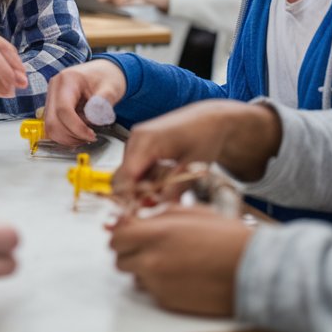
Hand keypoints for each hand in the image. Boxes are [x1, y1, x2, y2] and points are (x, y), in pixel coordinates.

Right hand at [43, 59, 126, 145]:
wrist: (104, 72)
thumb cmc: (107, 77)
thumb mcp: (112, 88)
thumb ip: (104, 101)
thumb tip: (94, 117)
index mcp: (68, 80)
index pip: (63, 110)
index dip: (76, 128)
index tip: (91, 135)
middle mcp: (55, 88)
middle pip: (52, 121)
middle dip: (71, 136)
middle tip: (89, 138)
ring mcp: (51, 97)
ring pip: (50, 127)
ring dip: (67, 138)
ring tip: (85, 136)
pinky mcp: (52, 107)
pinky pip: (52, 127)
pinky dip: (65, 135)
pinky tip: (79, 133)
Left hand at [109, 206, 250, 315]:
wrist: (252, 270)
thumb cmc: (228, 239)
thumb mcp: (191, 213)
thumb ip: (160, 217)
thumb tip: (142, 221)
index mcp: (154, 234)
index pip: (116, 238)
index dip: (123, 235)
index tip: (130, 233)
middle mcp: (151, 260)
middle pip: (120, 259)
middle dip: (130, 252)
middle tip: (147, 247)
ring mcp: (158, 283)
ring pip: (135, 277)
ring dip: (144, 269)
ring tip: (169, 261)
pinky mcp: (168, 301)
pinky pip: (152, 291)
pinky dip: (160, 284)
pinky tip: (181, 275)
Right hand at [116, 100, 281, 194]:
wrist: (209, 119)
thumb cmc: (204, 137)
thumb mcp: (193, 166)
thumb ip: (174, 188)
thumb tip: (158, 206)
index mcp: (146, 141)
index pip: (126, 176)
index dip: (130, 197)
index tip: (141, 213)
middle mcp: (135, 139)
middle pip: (122, 176)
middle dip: (135, 195)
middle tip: (156, 206)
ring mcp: (135, 141)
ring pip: (127, 174)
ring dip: (141, 188)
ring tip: (166, 193)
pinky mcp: (139, 145)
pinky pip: (134, 168)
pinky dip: (145, 179)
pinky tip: (164, 183)